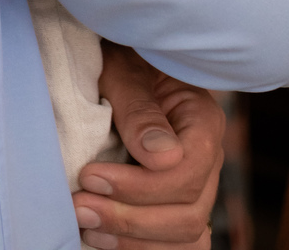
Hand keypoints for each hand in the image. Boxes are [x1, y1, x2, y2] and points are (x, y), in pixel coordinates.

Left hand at [72, 44, 224, 248]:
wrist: (121, 58)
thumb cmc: (123, 57)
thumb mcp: (124, 71)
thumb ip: (140, 109)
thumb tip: (163, 158)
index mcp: (203, 120)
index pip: (188, 172)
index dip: (140, 185)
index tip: (91, 176)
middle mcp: (208, 159)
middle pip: (188, 214)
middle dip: (130, 218)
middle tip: (80, 206)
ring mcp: (197, 186)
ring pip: (186, 237)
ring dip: (134, 242)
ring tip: (87, 226)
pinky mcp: (176, 202)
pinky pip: (176, 243)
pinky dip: (143, 248)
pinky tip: (105, 240)